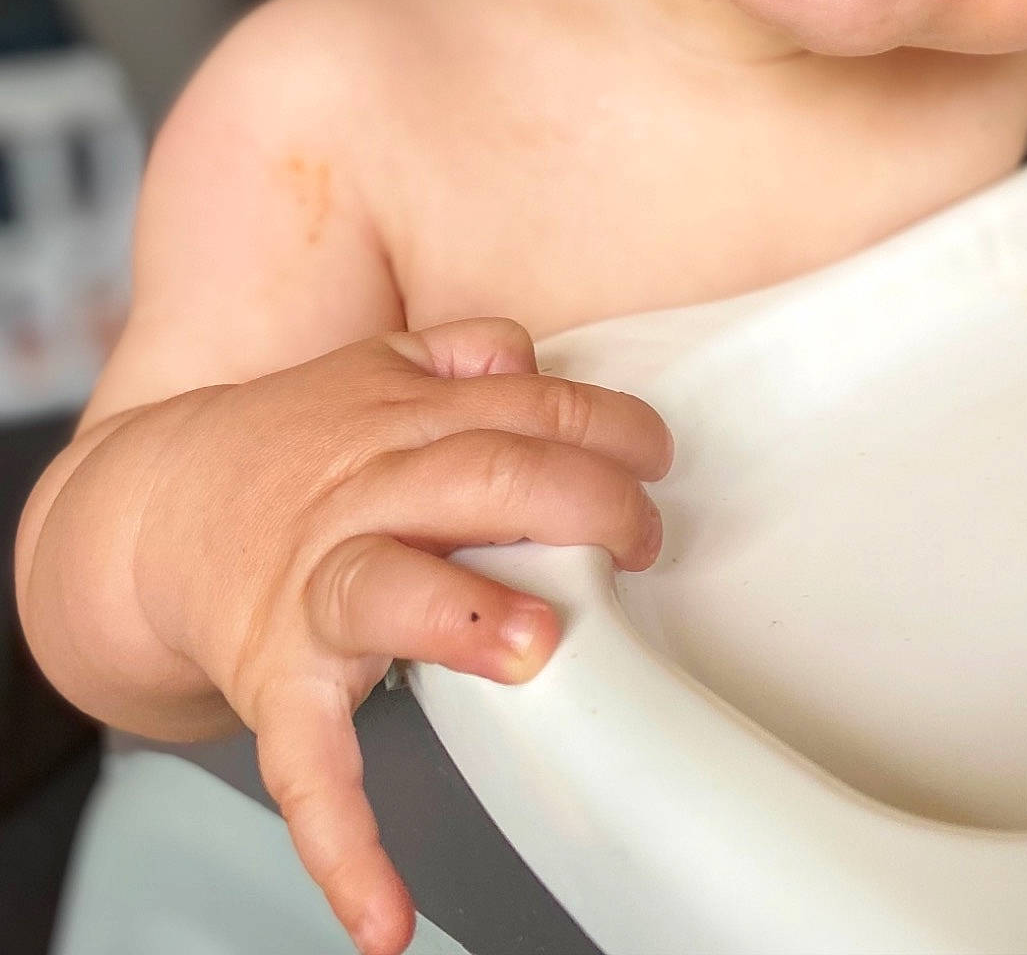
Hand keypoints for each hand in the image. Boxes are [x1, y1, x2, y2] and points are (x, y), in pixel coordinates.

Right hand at [131, 317, 670, 954]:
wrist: (147, 512)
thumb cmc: (290, 449)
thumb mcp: (374, 369)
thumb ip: (464, 353)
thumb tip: (538, 362)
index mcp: (402, 420)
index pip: (528, 407)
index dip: (608, 429)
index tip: (654, 459)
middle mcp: (363, 495)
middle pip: (484, 477)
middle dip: (579, 502)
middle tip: (637, 540)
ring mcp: (315, 588)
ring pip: (390, 586)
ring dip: (467, 614)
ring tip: (535, 646)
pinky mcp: (276, 684)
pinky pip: (306, 766)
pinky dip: (344, 843)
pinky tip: (387, 918)